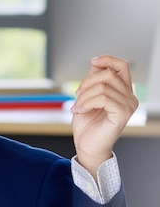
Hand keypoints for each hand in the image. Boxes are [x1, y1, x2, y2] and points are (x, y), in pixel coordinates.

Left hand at [71, 55, 138, 177]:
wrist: (86, 146)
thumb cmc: (87, 125)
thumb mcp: (87, 96)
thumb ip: (93, 80)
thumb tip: (96, 62)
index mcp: (122, 91)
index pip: (122, 66)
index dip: (107, 59)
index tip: (93, 61)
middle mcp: (129, 97)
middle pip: (108, 74)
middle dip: (87, 83)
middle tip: (77, 96)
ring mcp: (128, 105)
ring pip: (103, 87)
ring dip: (84, 96)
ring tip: (77, 107)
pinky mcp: (123, 114)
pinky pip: (103, 98)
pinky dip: (87, 103)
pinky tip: (80, 111)